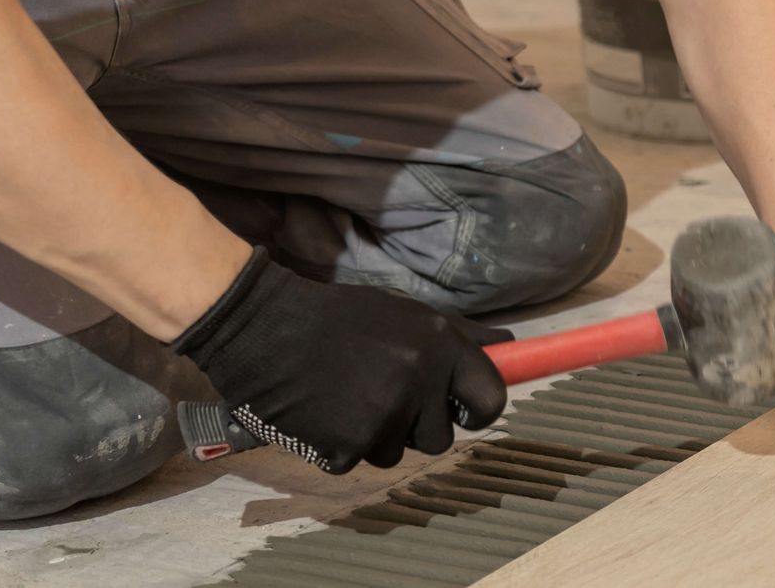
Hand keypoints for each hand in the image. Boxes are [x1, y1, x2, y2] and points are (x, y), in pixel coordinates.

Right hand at [171, 248, 508, 472]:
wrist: (262, 326)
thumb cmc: (339, 317)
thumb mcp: (407, 313)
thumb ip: (461, 336)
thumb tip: (512, 346)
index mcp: (441, 346)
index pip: (492, 400)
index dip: (478, 410)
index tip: (462, 410)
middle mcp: (418, 383)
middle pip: (441, 438)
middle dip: (418, 425)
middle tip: (381, 395)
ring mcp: (383, 418)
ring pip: (397, 452)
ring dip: (376, 434)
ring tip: (344, 396)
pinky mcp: (347, 447)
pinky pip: (357, 461)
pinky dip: (339, 445)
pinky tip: (321, 411)